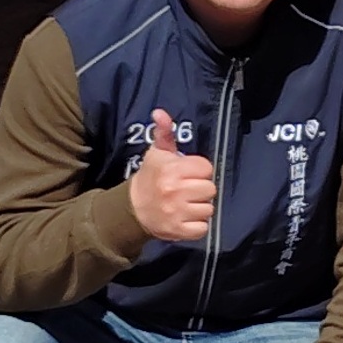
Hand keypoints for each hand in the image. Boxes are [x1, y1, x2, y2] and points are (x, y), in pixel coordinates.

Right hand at [128, 108, 216, 243]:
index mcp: (172, 169)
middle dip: (201, 190)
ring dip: (199, 208)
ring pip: (208, 209)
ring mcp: (176, 212)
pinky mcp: (177, 230)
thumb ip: (164, 132)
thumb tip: (160, 112)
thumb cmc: (150, 177)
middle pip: (210, 189)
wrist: (132, 209)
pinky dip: (197, 226)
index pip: (206, 168)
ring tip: (185, 204)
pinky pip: (203, 228)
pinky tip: (185, 218)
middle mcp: (175, 190)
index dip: (199, 171)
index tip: (187, 174)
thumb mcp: (157, 153)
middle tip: (187, 190)